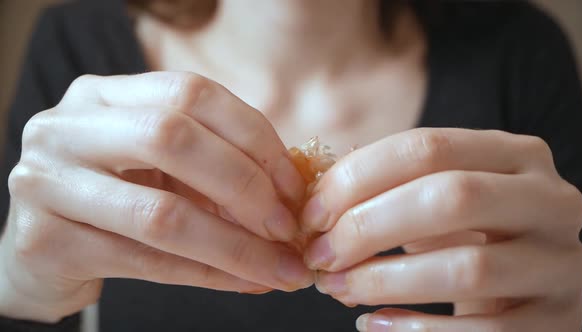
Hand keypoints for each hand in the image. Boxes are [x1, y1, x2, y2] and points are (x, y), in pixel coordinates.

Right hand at [0, 72, 311, 322]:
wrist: (42, 248)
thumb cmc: (114, 198)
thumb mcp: (160, 168)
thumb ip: (214, 167)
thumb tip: (291, 195)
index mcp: (104, 95)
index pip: (193, 93)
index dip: (255, 137)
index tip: (293, 184)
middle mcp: (68, 127)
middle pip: (174, 139)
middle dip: (246, 186)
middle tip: (288, 226)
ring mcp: (48, 182)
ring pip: (161, 213)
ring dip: (235, 245)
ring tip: (280, 267)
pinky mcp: (44, 241)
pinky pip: (146, 262)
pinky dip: (208, 274)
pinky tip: (245, 281)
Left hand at [301, 128, 581, 330]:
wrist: (518, 291)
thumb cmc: (462, 236)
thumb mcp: (430, 198)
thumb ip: (384, 187)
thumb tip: (315, 194)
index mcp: (516, 154)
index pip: (427, 146)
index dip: (358, 178)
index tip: (311, 214)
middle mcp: (551, 200)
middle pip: (451, 197)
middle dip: (369, 226)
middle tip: (320, 254)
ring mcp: (561, 263)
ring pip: (467, 268)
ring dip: (385, 280)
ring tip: (340, 288)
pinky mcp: (557, 322)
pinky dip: (418, 329)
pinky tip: (376, 323)